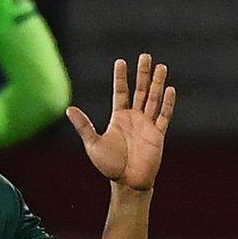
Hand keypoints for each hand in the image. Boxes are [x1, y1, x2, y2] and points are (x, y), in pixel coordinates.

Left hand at [66, 54, 175, 190]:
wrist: (127, 183)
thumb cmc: (109, 166)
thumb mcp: (93, 144)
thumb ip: (84, 126)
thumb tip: (68, 109)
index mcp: (119, 118)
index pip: (121, 92)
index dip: (121, 77)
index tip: (121, 61)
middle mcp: (134, 118)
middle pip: (140, 90)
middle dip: (143, 73)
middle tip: (145, 55)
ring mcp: (147, 125)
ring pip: (153, 98)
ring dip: (157, 83)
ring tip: (161, 66)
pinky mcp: (157, 134)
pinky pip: (164, 116)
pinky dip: (167, 103)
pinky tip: (169, 89)